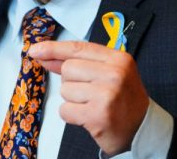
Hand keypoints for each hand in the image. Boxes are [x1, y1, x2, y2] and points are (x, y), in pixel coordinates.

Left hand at [28, 41, 148, 155]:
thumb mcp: (107, 73)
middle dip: (71, 82)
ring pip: (65, 90)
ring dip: (72, 100)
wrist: (141, 129)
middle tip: (90, 93)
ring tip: (92, 104)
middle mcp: (115, 74)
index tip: (34, 50)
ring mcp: (107, 94)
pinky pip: (65, 110)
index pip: (77, 48)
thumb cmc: (121, 98)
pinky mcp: (97, 115)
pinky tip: (88, 116)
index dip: (53, 48)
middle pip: (68, 69)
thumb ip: (78, 62)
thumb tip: (43, 54)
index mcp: (118, 58)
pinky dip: (72, 115)